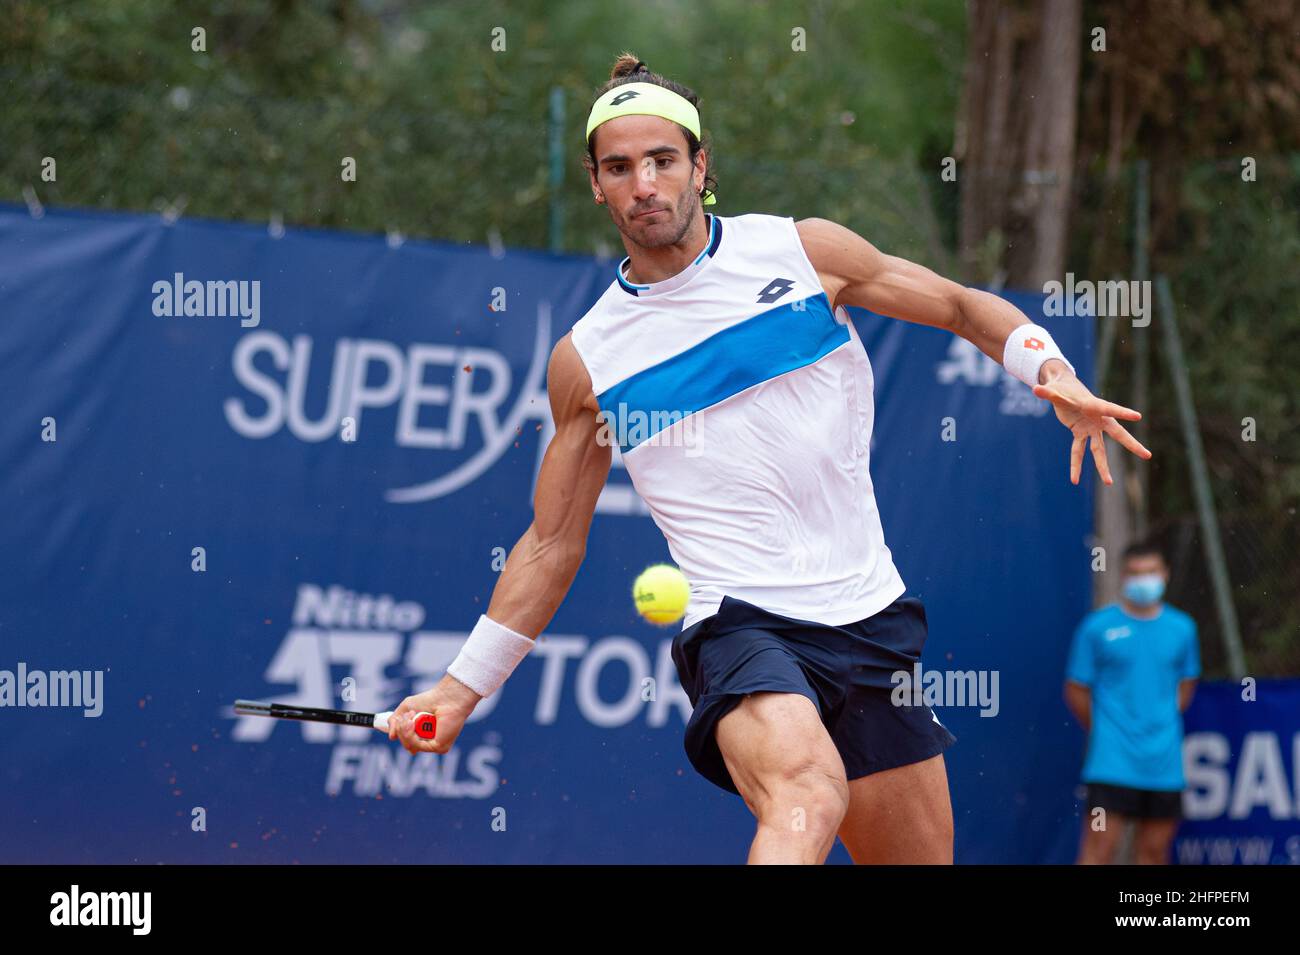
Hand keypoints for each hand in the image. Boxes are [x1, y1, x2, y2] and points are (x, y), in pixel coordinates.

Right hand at [385, 674, 481, 754]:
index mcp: (422, 735)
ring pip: (410, 746)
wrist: (446, 697)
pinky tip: (412, 723)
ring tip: (411, 716)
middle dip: (401, 730)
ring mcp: (434, 745)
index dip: (399, 732)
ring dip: (405, 731)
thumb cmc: (430, 700)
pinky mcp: (439, 747)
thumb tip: (392, 737)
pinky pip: (418, 746)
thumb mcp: (405, 709)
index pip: (406, 741)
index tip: (400, 719)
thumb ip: (394, 722)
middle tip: (408, 715)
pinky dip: (412, 735)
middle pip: (407, 745)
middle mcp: (429, 742)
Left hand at [1032, 361, 1151, 485]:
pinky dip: (1075, 464)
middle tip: (1147, 455)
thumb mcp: (1053, 390)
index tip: (1138, 417)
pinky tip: (1074, 479)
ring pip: (1099, 449)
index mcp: (1094, 405)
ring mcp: (1090, 428)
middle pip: (1117, 434)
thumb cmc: (1061, 387)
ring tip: (1109, 483)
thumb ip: (1047, 392)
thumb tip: (1034, 389)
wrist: (1062, 389)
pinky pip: (1078, 451)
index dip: (1122, 412)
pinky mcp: (1080, 433)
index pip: (1111, 409)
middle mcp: (1097, 419)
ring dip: (1102, 466)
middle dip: (1131, 444)